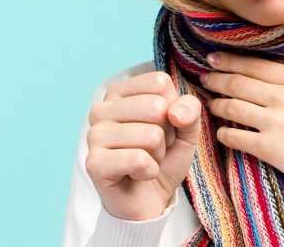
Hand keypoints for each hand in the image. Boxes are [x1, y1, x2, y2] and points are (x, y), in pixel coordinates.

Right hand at [85, 71, 201, 220]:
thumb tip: (175, 112)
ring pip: (151, 135)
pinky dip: (149, 171)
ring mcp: (94, 135)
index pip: (159, 83)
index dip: (172, 109)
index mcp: (120, 92)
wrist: (149, 200)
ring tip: (145, 161)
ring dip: (158, 155)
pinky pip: (139, 160)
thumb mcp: (186, 130)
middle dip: (166, 134)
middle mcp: (101, 109)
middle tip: (154, 149)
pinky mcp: (94, 163)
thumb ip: (189, 110)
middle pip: (156, 107)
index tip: (162, 127)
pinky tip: (137, 175)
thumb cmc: (163, 158)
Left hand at [202, 13, 283, 184]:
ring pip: (233, 107)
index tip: (216, 58)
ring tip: (209, 103)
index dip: (232, 61)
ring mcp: (274, 122)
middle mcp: (283, 97)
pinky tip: (221, 131)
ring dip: (217, 104)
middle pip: (239, 83)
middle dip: (217, 78)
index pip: (256, 65)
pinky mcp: (269, 148)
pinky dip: (224, 133)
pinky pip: (236, 136)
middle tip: (204, 76)